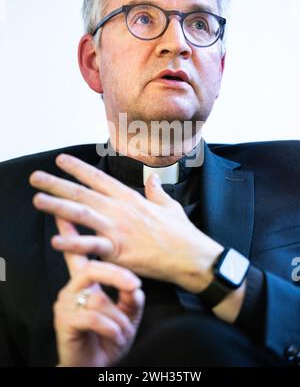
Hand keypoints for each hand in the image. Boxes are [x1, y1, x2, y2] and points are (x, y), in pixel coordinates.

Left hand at [30, 153, 222, 291]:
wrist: (192, 257)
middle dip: (58, 184)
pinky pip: (94, 246)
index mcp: (131, 198)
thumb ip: (156, 191)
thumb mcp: (169, 205)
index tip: (60, 160)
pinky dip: (75, 244)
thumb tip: (152, 179)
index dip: (78, 168)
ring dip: (58, 206)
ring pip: (83, 214)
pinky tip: (57, 241)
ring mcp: (119, 229)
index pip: (99, 177)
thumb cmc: (182, 233)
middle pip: (83, 193)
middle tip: (36, 177)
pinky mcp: (121, 252)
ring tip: (38, 200)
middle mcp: (121, 210)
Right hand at [53, 216, 144, 366]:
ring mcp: (66, 303)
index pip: (80, 251)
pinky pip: (93, 315)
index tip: (67, 210)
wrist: (97, 368)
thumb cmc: (111, 338)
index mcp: (86, 281)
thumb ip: (132, 297)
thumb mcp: (128, 315)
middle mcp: (73, 287)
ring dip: (117, 315)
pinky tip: (116, 337)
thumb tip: (136, 286)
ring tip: (124, 329)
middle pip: (93, 268)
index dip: (72, 232)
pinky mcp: (64, 320)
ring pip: (96, 295)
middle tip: (134, 284)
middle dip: (117, 276)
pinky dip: (111, 327)